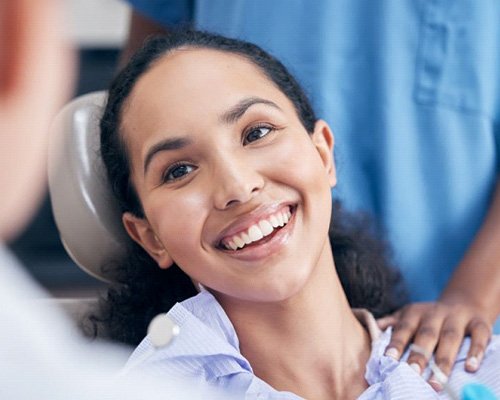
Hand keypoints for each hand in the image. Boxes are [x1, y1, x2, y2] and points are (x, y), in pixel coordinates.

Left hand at [377, 301, 492, 389]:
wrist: (463, 302)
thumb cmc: (428, 318)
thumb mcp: (408, 316)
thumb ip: (391, 325)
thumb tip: (372, 332)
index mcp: (414, 313)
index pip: (403, 329)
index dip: (396, 344)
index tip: (389, 360)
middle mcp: (435, 313)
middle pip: (426, 334)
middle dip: (419, 354)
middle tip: (412, 373)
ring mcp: (457, 317)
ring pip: (451, 337)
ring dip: (444, 361)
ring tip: (438, 382)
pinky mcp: (479, 323)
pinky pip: (478, 337)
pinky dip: (475, 352)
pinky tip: (469, 367)